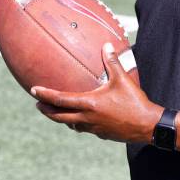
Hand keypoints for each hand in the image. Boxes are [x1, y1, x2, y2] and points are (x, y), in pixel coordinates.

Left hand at [31, 43, 162, 142]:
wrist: (146, 125)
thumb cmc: (134, 102)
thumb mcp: (123, 79)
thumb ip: (112, 62)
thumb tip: (107, 45)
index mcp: (89, 103)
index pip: (60, 100)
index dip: (45, 95)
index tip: (33, 91)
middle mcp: (87, 118)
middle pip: (59, 116)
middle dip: (46, 110)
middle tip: (38, 104)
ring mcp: (93, 128)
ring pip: (71, 124)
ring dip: (61, 118)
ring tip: (58, 111)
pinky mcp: (101, 134)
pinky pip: (84, 128)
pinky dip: (77, 122)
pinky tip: (82, 118)